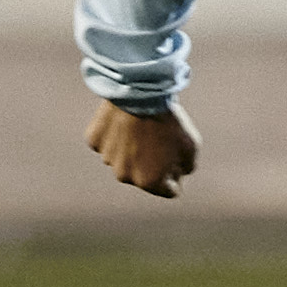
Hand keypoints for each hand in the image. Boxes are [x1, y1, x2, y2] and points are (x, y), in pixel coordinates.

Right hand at [84, 99, 200, 197]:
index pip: (170, 191)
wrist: (141, 95)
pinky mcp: (95, 141)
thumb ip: (186, 168)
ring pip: (124, 159)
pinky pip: (109, 143)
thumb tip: (177, 173)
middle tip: (160, 139)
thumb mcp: (191, 147)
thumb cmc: (169, 122)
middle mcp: (125, 176)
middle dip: (153, 163)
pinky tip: (125, 121)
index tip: (179, 160)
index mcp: (149, 182)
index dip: (178, 175)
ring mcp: (107, 159)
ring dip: (133, 149)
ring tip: (143, 128)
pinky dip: (116, 135)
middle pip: (144, 175)